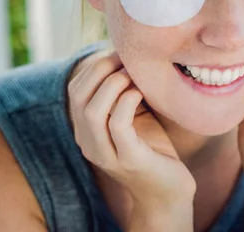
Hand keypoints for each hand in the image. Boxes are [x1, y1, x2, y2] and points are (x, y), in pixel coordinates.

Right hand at [67, 52, 195, 213]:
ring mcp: (106, 153)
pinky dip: (127, 102)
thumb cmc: (153, 148)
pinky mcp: (129, 159)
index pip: (75, 89)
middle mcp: (88, 142)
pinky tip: (140, 92)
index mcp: (86, 129)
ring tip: (132, 74)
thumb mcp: (135, 114)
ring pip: (91, 111)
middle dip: (101, 68)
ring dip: (113, 83)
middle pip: (78, 95)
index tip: (120, 53)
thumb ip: (125, 91)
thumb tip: (128, 54)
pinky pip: (118, 125)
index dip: (95, 65)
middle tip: (126, 58)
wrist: (168, 191)